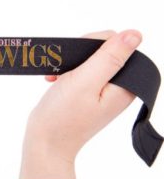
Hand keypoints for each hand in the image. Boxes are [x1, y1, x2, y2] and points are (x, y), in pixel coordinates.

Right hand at [19, 29, 141, 178]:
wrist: (44, 144)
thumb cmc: (62, 118)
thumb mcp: (85, 82)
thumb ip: (110, 57)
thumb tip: (134, 34)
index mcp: (126, 86)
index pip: (119, 44)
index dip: (94, 43)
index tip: (76, 59)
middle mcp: (119, 88)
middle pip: (106, 50)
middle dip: (81, 53)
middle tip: (65, 69)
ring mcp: (104, 92)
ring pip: (92, 60)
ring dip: (72, 62)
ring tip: (58, 76)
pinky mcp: (90, 95)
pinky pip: (83, 72)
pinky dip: (68, 72)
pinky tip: (57, 80)